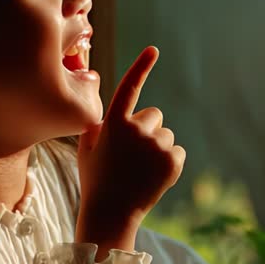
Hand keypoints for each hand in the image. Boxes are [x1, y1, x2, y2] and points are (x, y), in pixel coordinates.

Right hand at [76, 46, 185, 255]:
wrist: (111, 213)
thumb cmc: (96, 179)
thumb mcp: (87, 147)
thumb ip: (99, 124)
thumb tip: (110, 114)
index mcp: (113, 122)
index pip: (130, 87)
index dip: (141, 66)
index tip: (153, 50)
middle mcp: (137, 129)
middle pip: (154, 115)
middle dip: (146, 129)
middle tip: (132, 155)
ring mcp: (157, 144)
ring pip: (166, 135)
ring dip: (157, 147)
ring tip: (139, 170)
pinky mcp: (174, 161)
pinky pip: (177, 151)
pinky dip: (169, 162)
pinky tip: (153, 177)